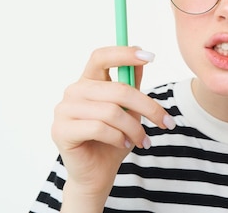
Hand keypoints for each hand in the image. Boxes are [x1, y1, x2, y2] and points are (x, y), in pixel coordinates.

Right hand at [51, 46, 173, 209]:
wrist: (97, 174)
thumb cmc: (113, 139)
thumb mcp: (129, 109)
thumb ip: (132, 83)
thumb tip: (143, 57)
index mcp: (88, 81)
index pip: (101, 56)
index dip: (125, 53)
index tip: (151, 57)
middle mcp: (73, 91)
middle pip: (117, 88)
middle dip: (148, 106)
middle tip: (166, 122)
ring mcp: (64, 110)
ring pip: (111, 111)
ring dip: (134, 128)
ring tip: (142, 140)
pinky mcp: (61, 130)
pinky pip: (99, 128)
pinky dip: (118, 137)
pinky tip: (123, 144)